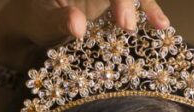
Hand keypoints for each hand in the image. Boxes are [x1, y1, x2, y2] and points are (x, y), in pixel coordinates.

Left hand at [0, 0, 170, 68]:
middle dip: (129, 1)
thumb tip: (78, 26)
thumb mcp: (40, 23)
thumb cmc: (34, 22)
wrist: (33, 27)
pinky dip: (148, 11)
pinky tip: (160, 26)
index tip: (123, 22)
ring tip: (160, 26)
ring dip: (147, 6)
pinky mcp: (114, 2)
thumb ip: (58, 21)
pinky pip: (136, 3)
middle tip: (129, 27)